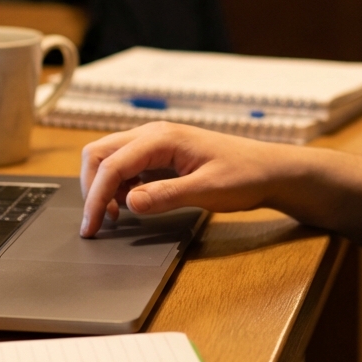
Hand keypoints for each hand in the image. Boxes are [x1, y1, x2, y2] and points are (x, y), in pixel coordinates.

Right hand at [79, 122, 290, 236]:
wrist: (270, 170)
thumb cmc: (245, 175)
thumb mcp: (207, 190)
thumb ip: (166, 195)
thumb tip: (129, 202)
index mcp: (162, 138)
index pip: (112, 164)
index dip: (96, 197)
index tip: (91, 227)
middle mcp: (153, 135)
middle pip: (100, 153)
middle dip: (91, 187)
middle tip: (95, 223)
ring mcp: (156, 144)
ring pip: (110, 158)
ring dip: (104, 187)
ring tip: (114, 218)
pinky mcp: (161, 156)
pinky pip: (127, 166)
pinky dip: (119, 186)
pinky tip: (130, 206)